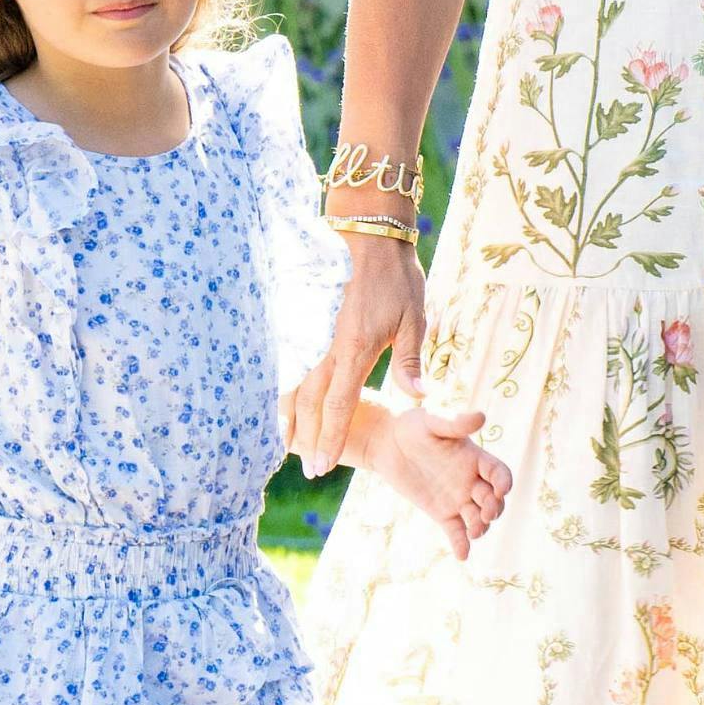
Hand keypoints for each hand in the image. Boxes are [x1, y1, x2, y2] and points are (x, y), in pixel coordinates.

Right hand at [290, 235, 426, 473]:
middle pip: (311, 402)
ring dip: (291, 417)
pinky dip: (287, 388)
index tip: (325, 464)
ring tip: (287, 444)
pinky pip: (294, 365)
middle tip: (308, 467)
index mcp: (355, 350)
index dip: (331, 437)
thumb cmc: (397, 278)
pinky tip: (284, 403)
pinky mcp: (312, 327)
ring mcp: (316, 336)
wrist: (369, 237)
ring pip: (296, 385)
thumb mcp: (414, 319)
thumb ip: (409, 361)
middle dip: (310, 437)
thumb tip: (419, 398)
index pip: (339, 404)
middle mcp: (329, 348)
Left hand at [364, 391, 514, 556]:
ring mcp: (457, 498)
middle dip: (494, 509)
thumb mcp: (432, 420)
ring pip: (478, 519)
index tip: (500, 489)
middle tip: (485, 514)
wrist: (386, 444)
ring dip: (480, 527)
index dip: (503, 482)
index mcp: (475, 458)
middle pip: (493, 500)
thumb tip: (481, 417)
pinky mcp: (441, 513)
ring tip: (473, 532)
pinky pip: (456, 531)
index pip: (499, 473)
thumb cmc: (411, 426)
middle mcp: (471, 481)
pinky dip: (461, 544)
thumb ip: (455, 423)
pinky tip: (462, 555)